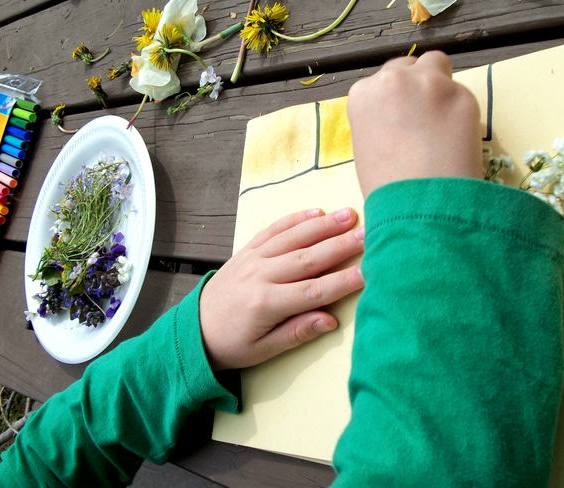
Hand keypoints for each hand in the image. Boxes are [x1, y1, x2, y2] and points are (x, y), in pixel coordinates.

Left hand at [199, 207, 363, 369]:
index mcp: (266, 304)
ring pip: (293, 238)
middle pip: (308, 258)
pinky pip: (273, 230)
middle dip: (340, 245)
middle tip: (368, 235)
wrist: (194, 329)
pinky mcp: (247, 250)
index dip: (342, 282)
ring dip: (323, 225)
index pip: (313, 291)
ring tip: (350, 215)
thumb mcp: (263, 351)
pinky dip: (295, 219)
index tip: (369, 273)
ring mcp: (253, 259)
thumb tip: (330, 321)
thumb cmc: (232, 344)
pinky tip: (316, 211)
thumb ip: (297, 333)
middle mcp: (260, 275)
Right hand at [347, 51, 482, 196]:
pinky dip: (460, 111)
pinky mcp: (463, 95)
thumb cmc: (385, 189)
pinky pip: (461, 94)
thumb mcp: (367, 148)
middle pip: (409, 66)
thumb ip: (380, 121)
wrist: (418, 206)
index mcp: (363, 94)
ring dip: (439, 83)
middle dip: (416, 85)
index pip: (381, 81)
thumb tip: (399, 119)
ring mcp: (430, 84)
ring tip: (442, 118)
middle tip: (424, 116)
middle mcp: (393, 80)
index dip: (394, 99)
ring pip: (438, 65)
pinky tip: (457, 138)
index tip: (402, 117)